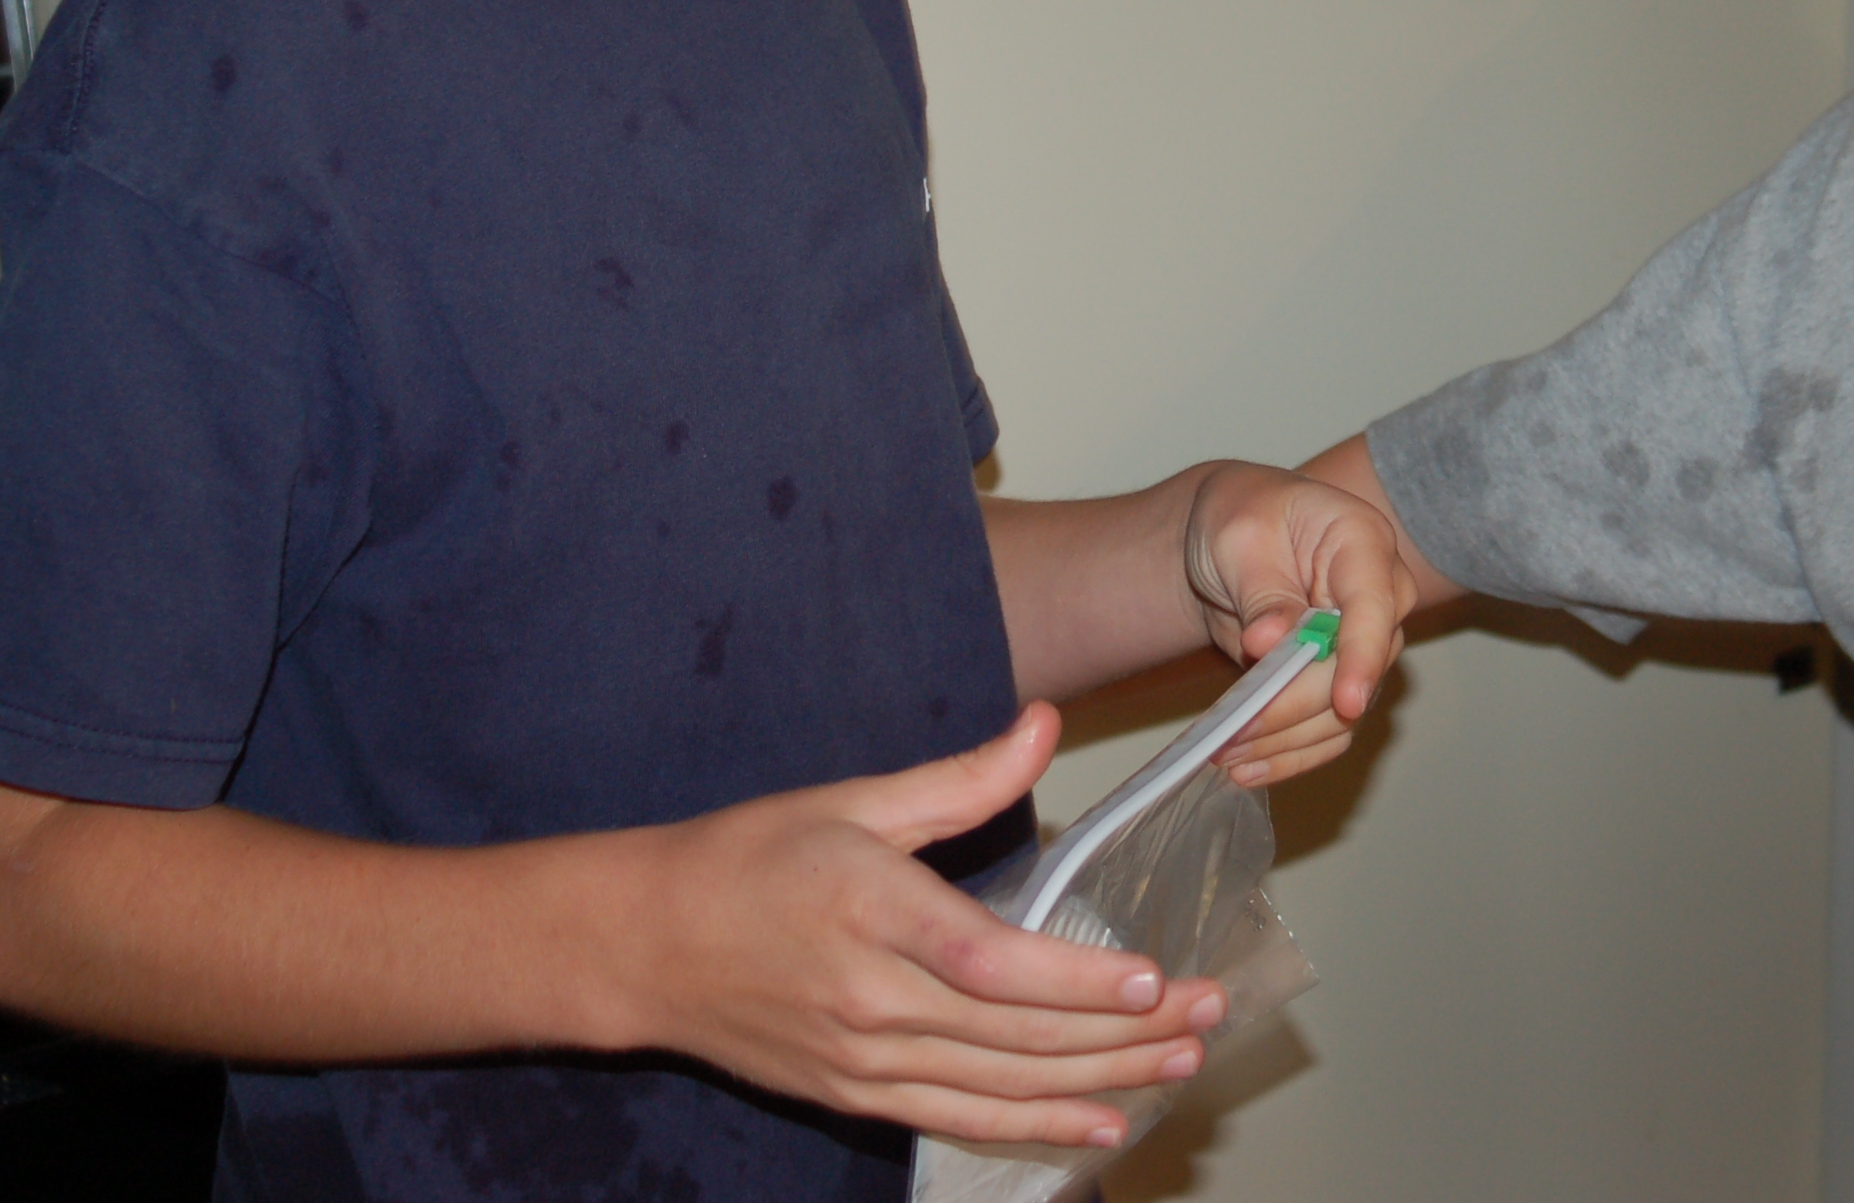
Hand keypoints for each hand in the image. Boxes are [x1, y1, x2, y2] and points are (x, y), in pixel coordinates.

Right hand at [595, 703, 1221, 1144]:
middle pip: (1016, 1031)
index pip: (989, 959)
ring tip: (1180, 1062)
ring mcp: (864, 1059)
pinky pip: (961, 1121)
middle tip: (1208, 1015)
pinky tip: (1102, 1123)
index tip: (1153, 976)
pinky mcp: (857, 1095)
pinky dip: (1035, 1128)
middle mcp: (871, 998)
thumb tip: (1044, 725)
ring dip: (1100, 1078)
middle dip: (1124, 1029)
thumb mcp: (852, 801)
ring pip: (1002, 1083)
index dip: (1075, 978)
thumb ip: (961, 778)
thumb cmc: (746, 858)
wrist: (645, 945)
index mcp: (872, 909)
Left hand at [1179, 461, 1416, 786]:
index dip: (1362, 657)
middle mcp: (1379, 599)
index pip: (1375, 606)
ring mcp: (1363, 645)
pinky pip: (1328, 731)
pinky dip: (1290, 754)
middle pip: (1358, 670)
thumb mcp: (1240, 535)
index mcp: (1363, 543)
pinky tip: (1247, 767)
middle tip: (1237, 728)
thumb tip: (1271, 641)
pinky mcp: (1338, 681)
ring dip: (1287, 740)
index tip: (1346, 702)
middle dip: (1296, 706)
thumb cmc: (1242, 515)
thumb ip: (1262, 589)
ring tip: (1228, 753)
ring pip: (1344, 713)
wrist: (1230, 536)